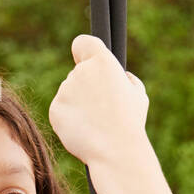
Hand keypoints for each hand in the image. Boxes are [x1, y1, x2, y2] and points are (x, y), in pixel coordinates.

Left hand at [48, 34, 148, 168]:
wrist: (114, 150)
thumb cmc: (130, 123)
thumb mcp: (138, 96)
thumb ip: (127, 80)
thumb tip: (121, 77)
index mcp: (102, 62)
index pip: (82, 43)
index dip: (83, 51)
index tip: (84, 58)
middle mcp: (80, 71)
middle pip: (77, 73)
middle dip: (85, 86)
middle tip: (101, 108)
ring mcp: (65, 90)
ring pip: (68, 93)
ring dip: (77, 104)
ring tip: (95, 122)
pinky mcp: (55, 109)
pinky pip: (60, 110)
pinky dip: (69, 119)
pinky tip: (84, 129)